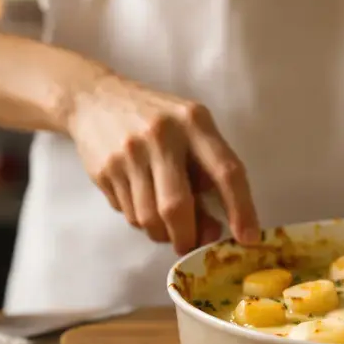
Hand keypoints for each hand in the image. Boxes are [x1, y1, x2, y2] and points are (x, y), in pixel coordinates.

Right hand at [66, 73, 260, 253]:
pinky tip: (143, 203)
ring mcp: (128, 154)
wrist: (94, 99)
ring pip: (148, 218)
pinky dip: (141, 221)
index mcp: (194, 122)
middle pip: (177, 206)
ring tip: (166, 224)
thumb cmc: (156, 119)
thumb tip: (212, 229)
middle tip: (191, 244)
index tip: (248, 238)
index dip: (241, 209)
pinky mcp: (104, 170)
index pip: (226, 171)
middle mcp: (161, 136)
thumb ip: (206, 174)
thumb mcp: (190, 130)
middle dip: (187, 237)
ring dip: (162, 234)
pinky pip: (128, 214)